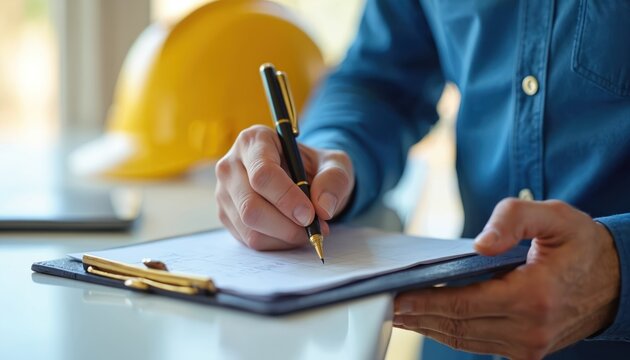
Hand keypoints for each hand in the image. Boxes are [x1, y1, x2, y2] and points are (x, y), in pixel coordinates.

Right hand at [215, 125, 354, 249]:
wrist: (302, 178)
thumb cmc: (315, 167)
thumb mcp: (335, 164)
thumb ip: (334, 180)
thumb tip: (323, 208)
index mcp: (254, 141)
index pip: (262, 174)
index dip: (286, 198)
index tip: (310, 215)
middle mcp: (231, 164)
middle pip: (251, 206)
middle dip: (286, 225)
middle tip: (313, 228)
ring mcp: (224, 191)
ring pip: (249, 227)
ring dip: (284, 236)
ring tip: (307, 230)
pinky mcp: (226, 214)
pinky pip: (249, 239)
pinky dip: (276, 243)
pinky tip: (292, 232)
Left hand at [394, 199, 619, 358]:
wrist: (618, 281)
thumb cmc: (581, 245)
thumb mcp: (555, 216)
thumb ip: (514, 219)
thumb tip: (479, 245)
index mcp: (534, 296)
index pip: (465, 304)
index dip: (427, 302)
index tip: (397, 298)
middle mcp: (530, 329)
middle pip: (459, 326)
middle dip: (420, 317)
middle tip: (389, 306)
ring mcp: (529, 345)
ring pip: (466, 340)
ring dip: (431, 328)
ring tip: (403, 314)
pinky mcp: (528, 351)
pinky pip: (480, 344)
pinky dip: (453, 334)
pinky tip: (433, 321)